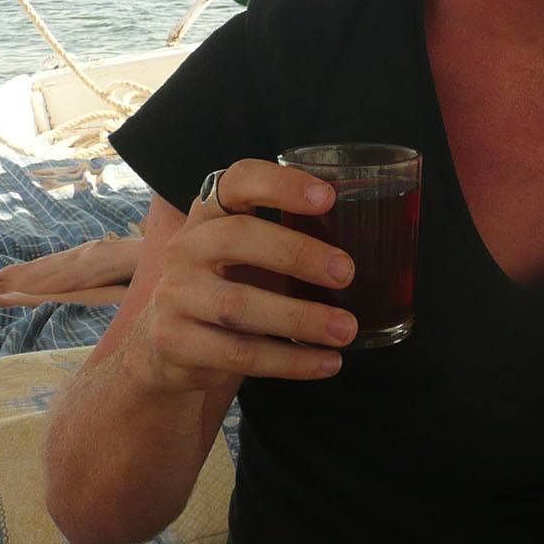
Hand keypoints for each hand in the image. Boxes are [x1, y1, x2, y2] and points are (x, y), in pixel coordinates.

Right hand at [134, 159, 359, 392]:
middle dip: (297, 253)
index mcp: (211, 214)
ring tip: (347, 330)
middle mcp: (186, 247)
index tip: (329, 197)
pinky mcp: (174, 341)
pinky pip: (239, 353)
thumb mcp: (250, 255)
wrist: (168, 345)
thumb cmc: (230, 286)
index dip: (281, 183)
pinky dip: (289, 361)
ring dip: (301, 319)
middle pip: (238, 238)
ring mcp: (175, 295)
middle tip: (347, 272)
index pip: (237, 180)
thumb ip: (290, 240)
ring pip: (239, 306)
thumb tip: (375, 245)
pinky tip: (326, 363)